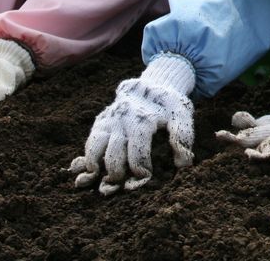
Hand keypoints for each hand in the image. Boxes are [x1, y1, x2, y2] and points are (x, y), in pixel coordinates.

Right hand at [69, 54, 195, 194]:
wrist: (150, 86)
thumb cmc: (168, 104)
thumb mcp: (181, 114)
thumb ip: (183, 137)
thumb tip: (182, 164)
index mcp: (143, 120)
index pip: (138, 152)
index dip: (140, 170)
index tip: (145, 178)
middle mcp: (122, 121)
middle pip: (113, 154)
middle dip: (117, 174)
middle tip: (122, 184)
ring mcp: (109, 121)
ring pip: (95, 148)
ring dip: (97, 168)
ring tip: (104, 180)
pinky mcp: (101, 122)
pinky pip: (89, 142)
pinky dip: (86, 159)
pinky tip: (88, 172)